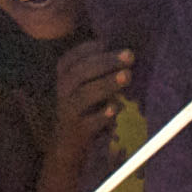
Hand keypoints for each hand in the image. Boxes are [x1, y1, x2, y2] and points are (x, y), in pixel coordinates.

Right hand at [30, 44, 131, 191]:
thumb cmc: (85, 109)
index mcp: (62, 76)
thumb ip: (100, 69)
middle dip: (105, 62)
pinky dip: (102, 115)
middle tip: (130, 55)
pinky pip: (89, 123)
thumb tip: (126, 51)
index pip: (74, 56)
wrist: (67, 149)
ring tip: (128, 76)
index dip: (93, 48)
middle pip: (80, 72)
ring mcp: (67, 113)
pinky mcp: (77, 133)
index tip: (112, 42)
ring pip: (84, 94)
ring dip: (107, 84)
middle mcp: (61, 92)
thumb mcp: (87, 86)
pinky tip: (114, 109)